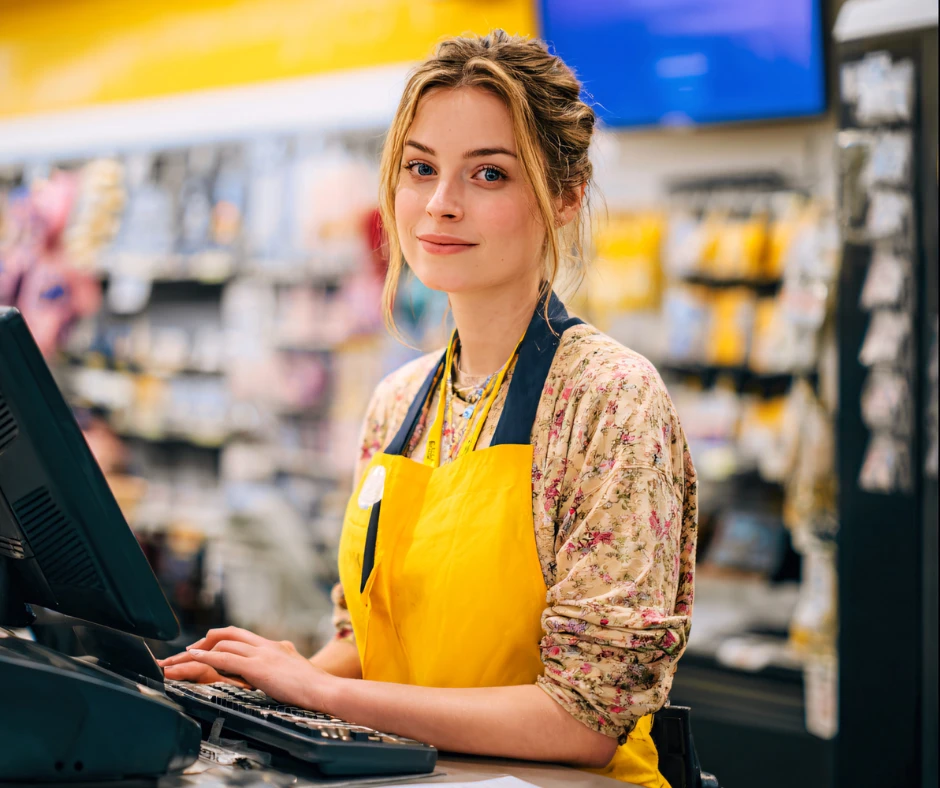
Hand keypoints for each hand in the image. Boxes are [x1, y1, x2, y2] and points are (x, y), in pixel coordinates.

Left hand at [160, 627, 336, 709]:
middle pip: (230, 633)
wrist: (324, 689)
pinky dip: (206, 657)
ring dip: (198, 650)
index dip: (222, 638)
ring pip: (223, 643)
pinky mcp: (257, 667)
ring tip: (181, 658)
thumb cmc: (313, 686)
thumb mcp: (295, 669)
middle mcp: (266, 645)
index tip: (207, 646)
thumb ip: (283, 664)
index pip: (243, 635)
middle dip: (206, 640)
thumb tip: (279, 668)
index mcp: (275, 645)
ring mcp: (261, 654)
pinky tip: (193, 659)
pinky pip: (225, 658)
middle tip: (190, 650)